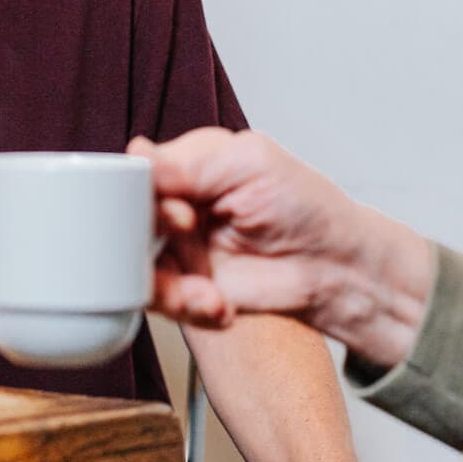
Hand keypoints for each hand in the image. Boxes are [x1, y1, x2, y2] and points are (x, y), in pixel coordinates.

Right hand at [128, 129, 361, 327]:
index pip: (137, 174)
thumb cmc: (307, 207)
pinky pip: (160, 300)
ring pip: (136, 266)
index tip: (174, 209)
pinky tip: (218, 305)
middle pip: (126, 222)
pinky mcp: (187, 287)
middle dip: (149, 238)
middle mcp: (178, 205)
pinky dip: (186, 306)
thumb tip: (136, 155)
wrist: (336, 270)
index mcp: (189, 164)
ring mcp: (180, 249)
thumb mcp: (252, 165)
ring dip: (166, 284)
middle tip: (188, 235)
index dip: (141, 194)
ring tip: (206, 291)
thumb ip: (190, 163)